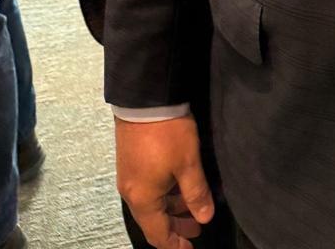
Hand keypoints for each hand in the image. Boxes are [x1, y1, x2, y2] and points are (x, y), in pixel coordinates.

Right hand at [115, 114, 214, 248]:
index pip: (158, 234)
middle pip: (153, 220)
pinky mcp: (130, 161)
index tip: (190, 247)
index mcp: (143, 199)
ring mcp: (129, 176)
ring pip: (151, 203)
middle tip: (197, 226)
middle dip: (176, 225)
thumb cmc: (167, 133)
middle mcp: (131, 192)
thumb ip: (197, 193)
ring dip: (171, 207)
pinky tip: (179, 184)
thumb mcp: (188, 164)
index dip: (175, 244)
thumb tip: (205, 217)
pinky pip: (147, 188)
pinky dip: (164, 193)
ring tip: (193, 204)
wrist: (145, 99)